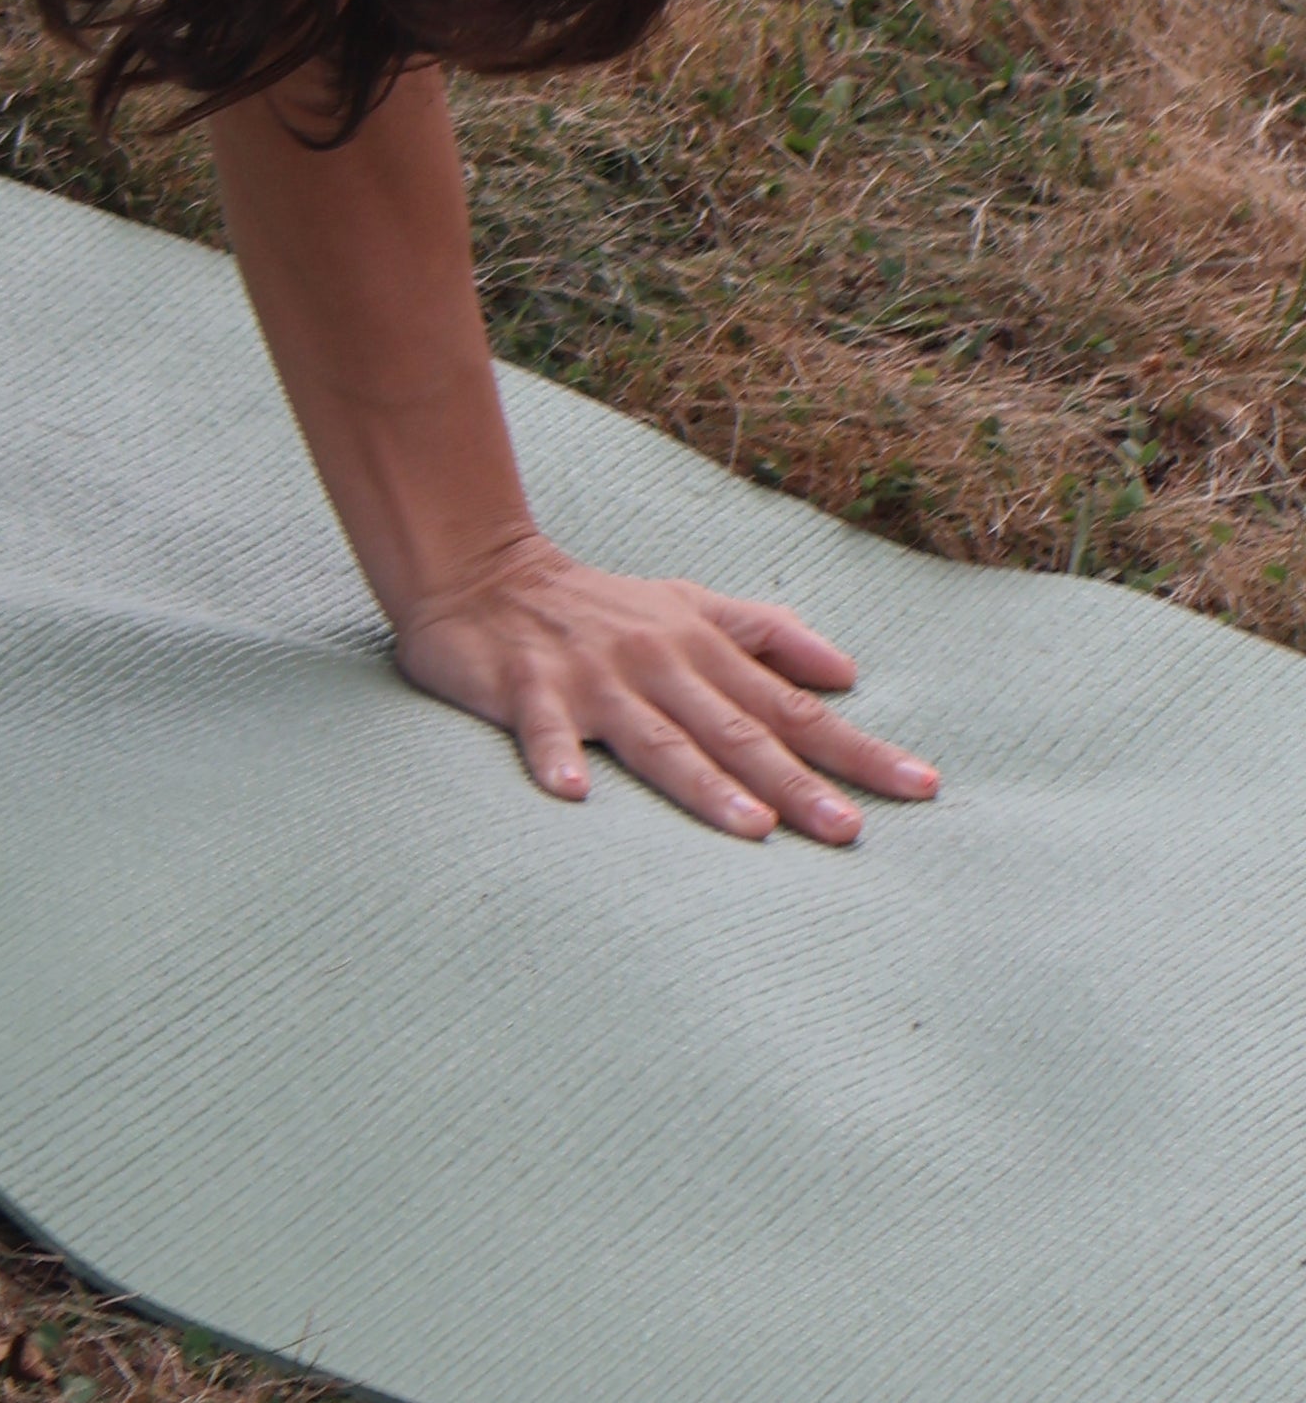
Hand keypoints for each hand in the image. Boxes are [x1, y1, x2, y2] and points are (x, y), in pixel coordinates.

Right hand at [382, 526, 939, 843]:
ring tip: (752, 830)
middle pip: (739, 733)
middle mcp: (659, 665)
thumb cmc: (598, 604)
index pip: (793, 709)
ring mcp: (594, 678)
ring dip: (705, 784)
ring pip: (659, 739)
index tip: (919, 787)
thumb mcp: (689, 605)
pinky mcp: (527, 688)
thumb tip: (848, 672)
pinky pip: (545, 728)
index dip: (855, 749)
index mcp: (703, 649)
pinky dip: (556, 756)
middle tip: (849, 831)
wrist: (483, 572)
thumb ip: (767, 634)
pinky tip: (571, 794)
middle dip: (797, 783)